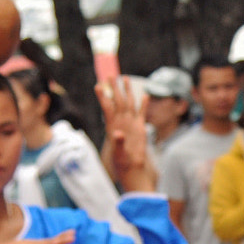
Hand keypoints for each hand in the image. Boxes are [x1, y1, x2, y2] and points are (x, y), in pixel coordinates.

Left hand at [97, 76, 155, 191]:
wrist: (132, 168)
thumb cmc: (122, 162)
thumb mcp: (118, 153)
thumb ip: (118, 142)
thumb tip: (118, 133)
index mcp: (113, 126)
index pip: (107, 108)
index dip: (103, 97)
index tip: (98, 86)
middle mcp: (121, 122)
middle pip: (117, 101)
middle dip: (114, 88)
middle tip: (111, 75)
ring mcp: (130, 123)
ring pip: (129, 103)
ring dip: (127, 91)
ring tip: (126, 78)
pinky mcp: (140, 128)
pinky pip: (141, 113)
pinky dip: (144, 104)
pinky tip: (145, 95)